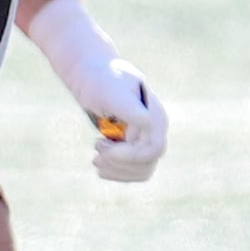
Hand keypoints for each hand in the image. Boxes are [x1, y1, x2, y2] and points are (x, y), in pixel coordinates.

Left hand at [25, 0, 167, 183]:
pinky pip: (131, 172)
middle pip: (146, 165)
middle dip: (118, 164)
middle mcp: (155, 131)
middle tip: (96, 149)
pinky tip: (99, 164)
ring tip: (96, 158)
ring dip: (116, 170)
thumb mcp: (113, 91)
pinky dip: (115, 173)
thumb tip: (148, 124)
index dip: (130, 156)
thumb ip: (130, 108)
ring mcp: (146, 140)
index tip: (104, 147)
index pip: (154, 149)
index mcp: (155, 117)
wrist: (94, 77)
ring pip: (140, 172)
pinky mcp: (134, 148)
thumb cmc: (102, 80)